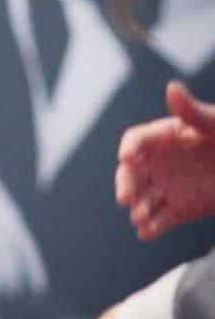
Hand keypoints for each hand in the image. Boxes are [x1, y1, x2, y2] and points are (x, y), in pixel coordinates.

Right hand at [116, 81, 214, 238]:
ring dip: (138, 208)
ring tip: (142, 216)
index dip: (130, 148)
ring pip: (142, 198)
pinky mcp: (178, 210)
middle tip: (126, 197)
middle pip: (130, 172)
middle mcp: (160, 162)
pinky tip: (148, 231)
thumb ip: (193, 112)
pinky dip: (150, 227)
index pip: (136, 140)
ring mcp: (167, 187)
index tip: (128, 158)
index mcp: (165, 136)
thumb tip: (171, 87)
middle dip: (125, 184)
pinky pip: (159, 220)